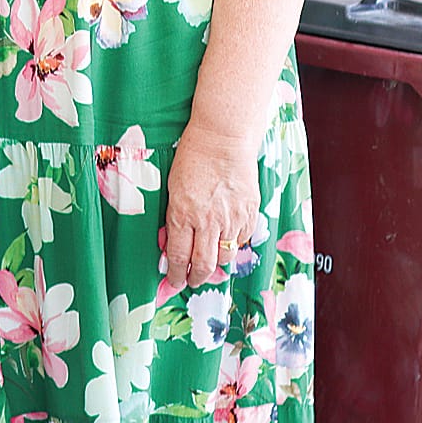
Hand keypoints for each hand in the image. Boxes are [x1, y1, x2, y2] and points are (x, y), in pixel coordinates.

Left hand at [163, 123, 260, 289]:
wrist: (222, 140)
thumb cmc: (191, 159)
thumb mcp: (172, 189)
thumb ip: (175, 218)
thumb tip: (172, 242)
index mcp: (183, 214)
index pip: (179, 256)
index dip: (176, 274)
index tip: (173, 282)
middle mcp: (208, 221)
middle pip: (204, 264)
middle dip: (195, 278)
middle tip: (191, 282)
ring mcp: (232, 219)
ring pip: (225, 257)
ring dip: (215, 266)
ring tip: (208, 266)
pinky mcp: (249, 214)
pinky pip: (241, 240)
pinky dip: (232, 246)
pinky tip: (225, 242)